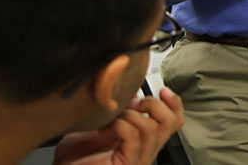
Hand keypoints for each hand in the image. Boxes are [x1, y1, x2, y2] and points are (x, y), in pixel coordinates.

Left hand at [53, 87, 183, 164]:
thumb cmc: (73, 161)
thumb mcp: (98, 127)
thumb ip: (116, 112)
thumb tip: (131, 95)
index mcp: (143, 142)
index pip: (173, 121)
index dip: (174, 103)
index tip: (162, 90)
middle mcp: (145, 152)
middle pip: (170, 122)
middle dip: (153, 104)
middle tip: (135, 104)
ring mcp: (138, 160)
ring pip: (152, 127)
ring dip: (131, 114)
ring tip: (113, 117)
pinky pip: (133, 136)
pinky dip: (119, 124)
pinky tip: (105, 128)